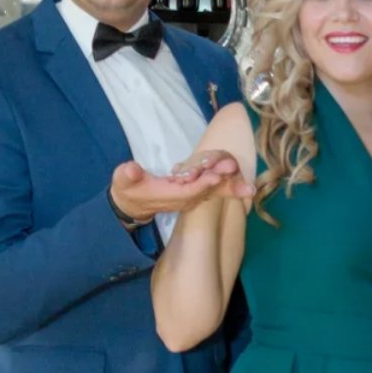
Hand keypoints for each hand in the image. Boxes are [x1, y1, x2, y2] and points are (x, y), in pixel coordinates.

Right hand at [110, 154, 254, 222]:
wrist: (134, 203)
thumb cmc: (128, 189)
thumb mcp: (123, 181)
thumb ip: (127, 175)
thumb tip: (130, 169)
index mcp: (168, 195)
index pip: (187, 191)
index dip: (201, 184)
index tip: (215, 177)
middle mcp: (183, 199)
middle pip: (206, 193)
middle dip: (222, 184)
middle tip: (236, 174)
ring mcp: (190, 197)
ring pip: (213, 192)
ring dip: (230, 187)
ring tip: (249, 186)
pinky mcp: (195, 193)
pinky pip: (214, 190)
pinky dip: (229, 186)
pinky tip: (245, 184)